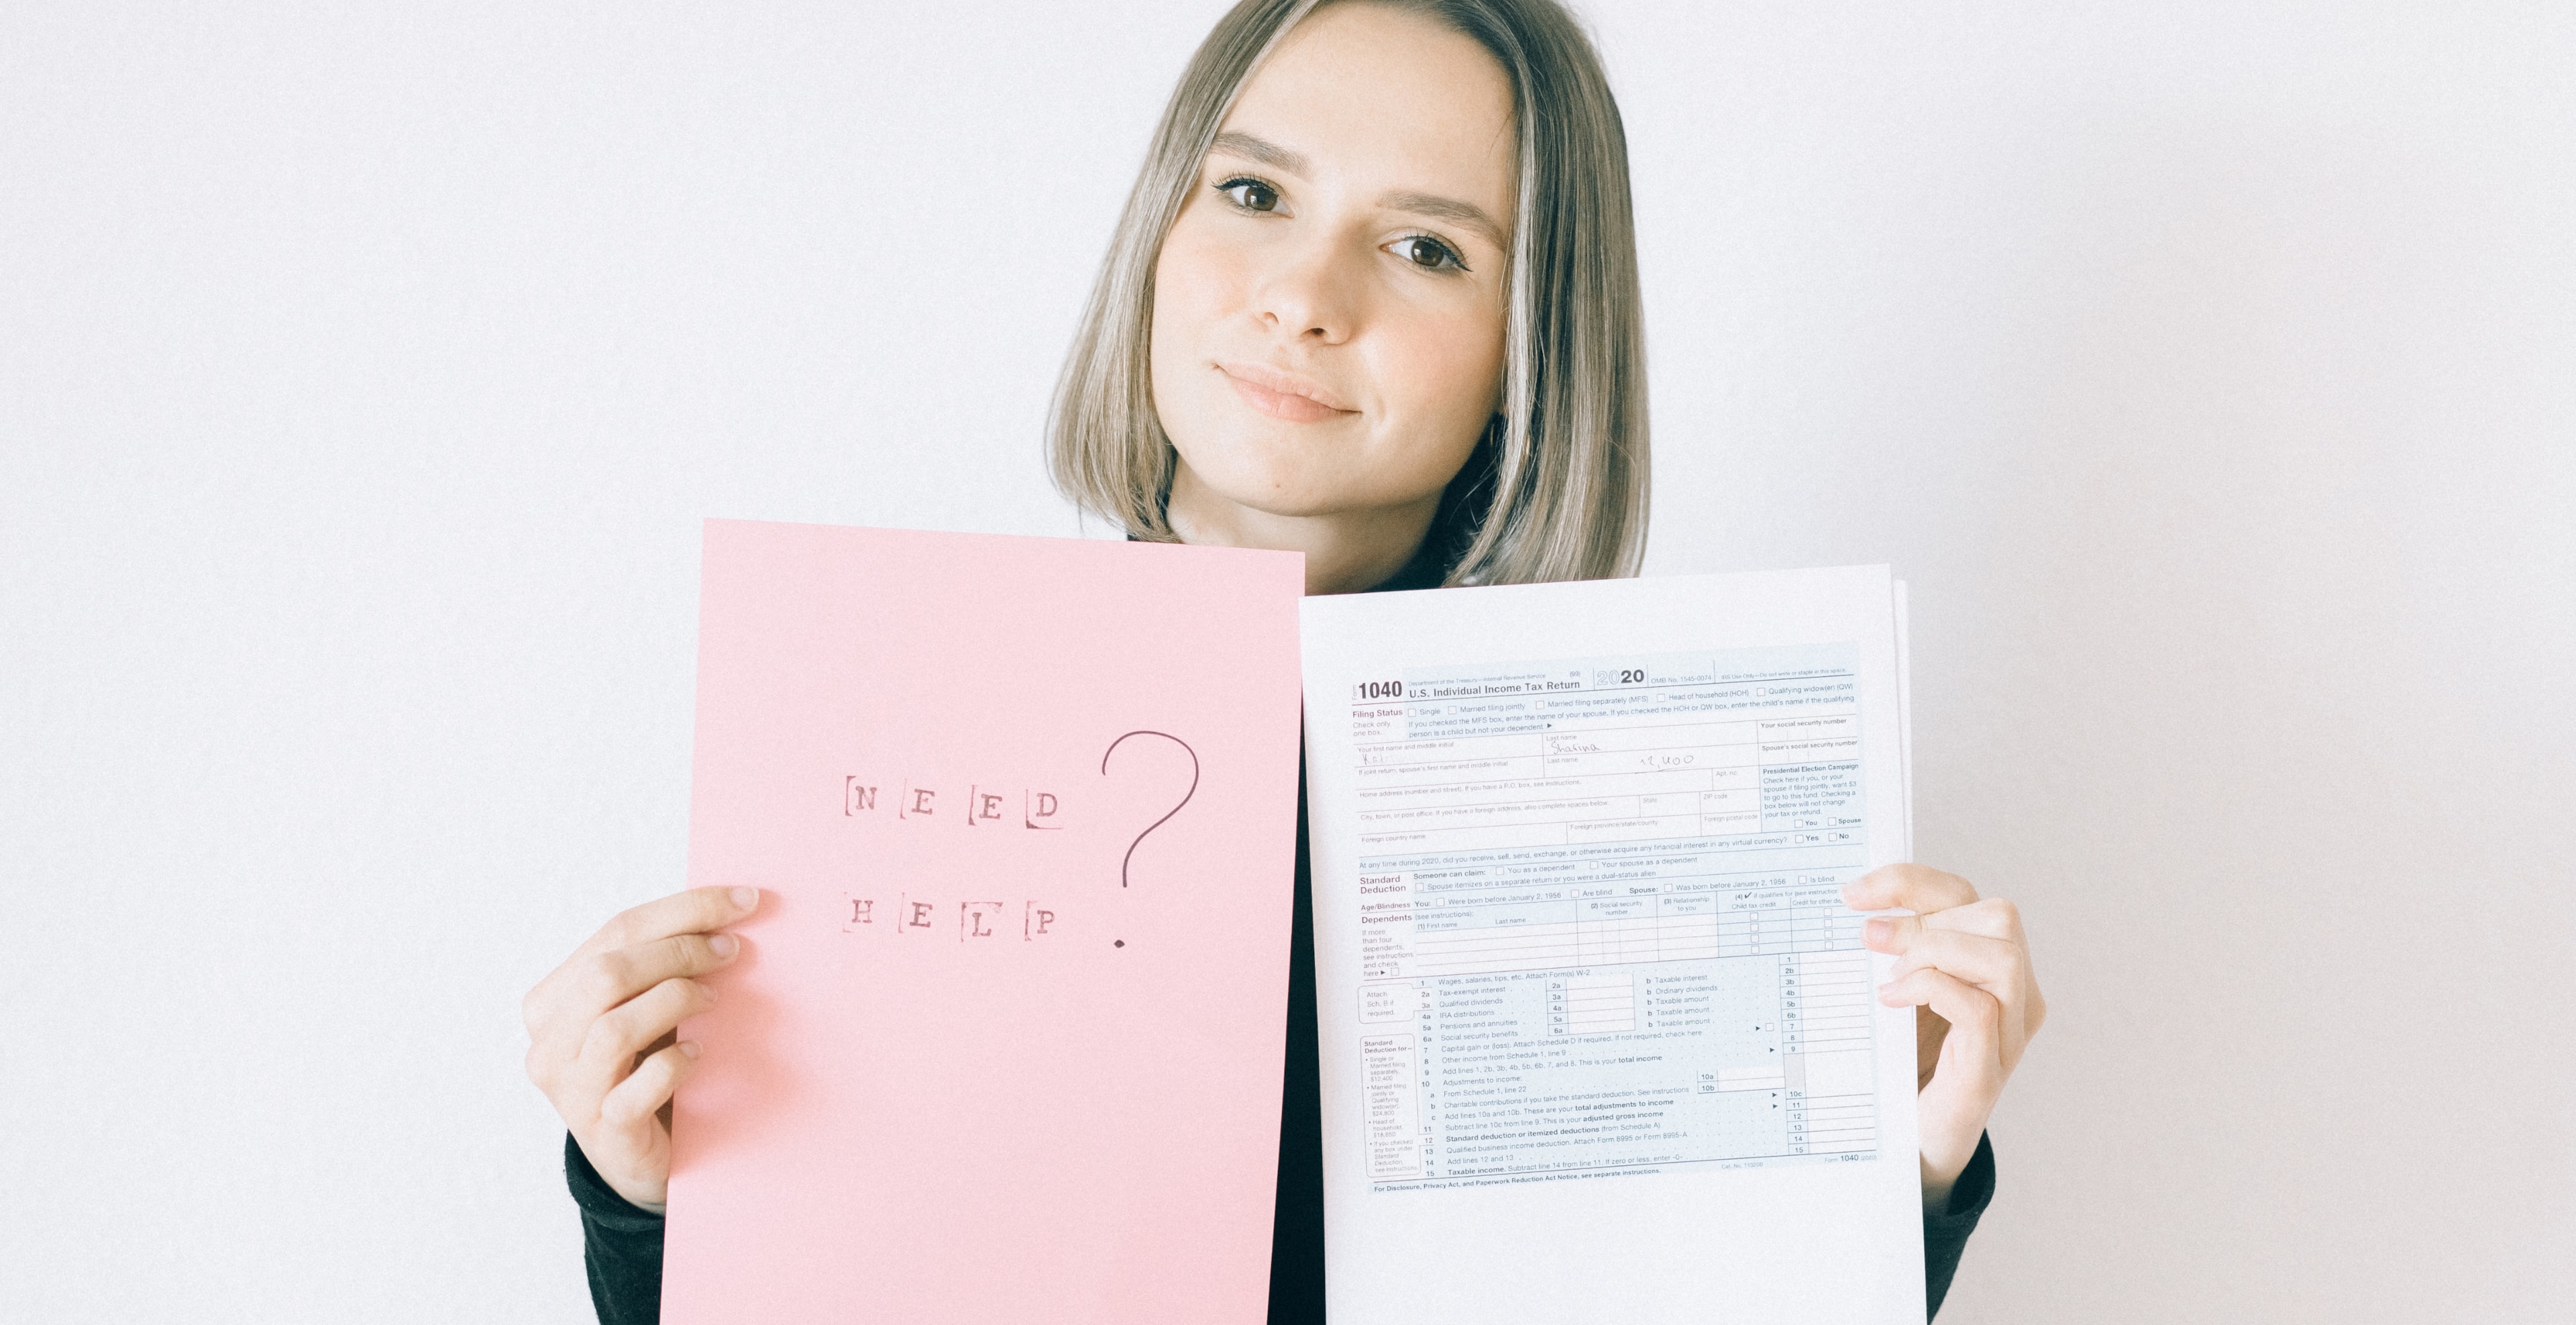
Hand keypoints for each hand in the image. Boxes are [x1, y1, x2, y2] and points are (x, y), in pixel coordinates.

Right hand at [522, 885, 758, 1211]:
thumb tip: (725, 912)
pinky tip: (699, 1055)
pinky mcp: (604, 1132)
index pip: (615, 930)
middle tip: (733, 951)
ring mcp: (571, 1091)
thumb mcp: (643, 1011)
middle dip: (680, 950)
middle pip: (608, 973)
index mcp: (553, 1000)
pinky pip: (636, 1089)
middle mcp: (549, 1044)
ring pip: (614, 1026)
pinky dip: (675, 1063)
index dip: (684, 908)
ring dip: (676, 1001)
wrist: (642, 1159)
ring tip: (713, 1000)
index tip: (744, 900)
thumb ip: (657, 967)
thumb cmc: (647, 1070)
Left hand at [1843, 864, 2045, 1210]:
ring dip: (1934, 949)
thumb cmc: (1902, 1063)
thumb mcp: (1894, 992)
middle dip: (1925, 914)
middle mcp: (2014, 994)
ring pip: (2002, 955)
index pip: (1967, 897)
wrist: (1908, 1142)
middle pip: (1997, 914)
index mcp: (1990, 966)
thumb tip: (1855, 907)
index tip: (1853, 892)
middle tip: (1869, 937)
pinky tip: (1891, 1000)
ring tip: (1887, 973)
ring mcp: (2009, 1033)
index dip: (1911, 882)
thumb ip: (1892, 953)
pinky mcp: (1989, 1070)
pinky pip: (1980, 1009)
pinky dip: (1931, 989)